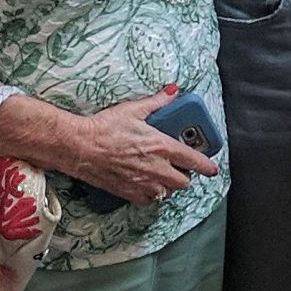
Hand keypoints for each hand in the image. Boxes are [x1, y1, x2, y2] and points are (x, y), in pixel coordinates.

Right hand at [66, 88, 220, 204]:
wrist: (78, 146)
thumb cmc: (104, 127)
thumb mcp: (133, 110)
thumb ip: (157, 102)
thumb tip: (172, 91)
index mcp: (160, 146)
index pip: (193, 160)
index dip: (206, 166)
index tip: (211, 168)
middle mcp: (155, 168)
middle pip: (183, 182)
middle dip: (185, 175)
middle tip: (179, 166)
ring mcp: (142, 183)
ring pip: (167, 192)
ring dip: (168, 185)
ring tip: (162, 174)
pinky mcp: (128, 192)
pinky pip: (149, 199)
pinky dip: (151, 194)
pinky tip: (146, 184)